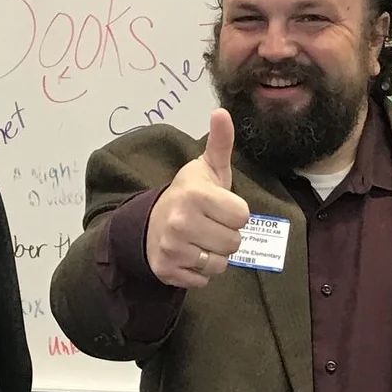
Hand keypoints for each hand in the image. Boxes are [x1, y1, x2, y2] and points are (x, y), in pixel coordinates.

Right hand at [144, 108, 248, 287]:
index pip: (242, 217)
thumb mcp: (206, 168)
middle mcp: (182, 222)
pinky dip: (199, 271)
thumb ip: (220, 142)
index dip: (234, 213)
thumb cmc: (188, 195)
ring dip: (214, 255)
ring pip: (220, 263)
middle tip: (208, 225)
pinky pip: (203, 279)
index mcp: (196, 195)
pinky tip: (189, 255)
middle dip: (225, 235)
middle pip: (234, 242)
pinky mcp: (167, 270)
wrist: (149, 222)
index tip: (218, 207)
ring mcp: (172, 248)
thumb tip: (222, 112)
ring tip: (199, 240)